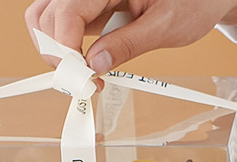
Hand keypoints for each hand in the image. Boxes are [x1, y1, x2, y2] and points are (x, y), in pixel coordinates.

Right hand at [25, 0, 236, 72]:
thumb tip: (95, 66)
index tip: (82, 78)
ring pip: (43, 20)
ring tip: (83, 72)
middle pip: (45, 17)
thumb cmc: (194, 0)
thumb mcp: (165, 25)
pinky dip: (62, 47)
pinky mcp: (87, 8)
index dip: (66, 49)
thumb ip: (128, 44)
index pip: (67, 13)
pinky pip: (57, 25)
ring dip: (55, 51)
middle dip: (57, 53)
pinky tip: (85, 62)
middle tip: (83, 79)